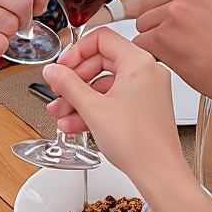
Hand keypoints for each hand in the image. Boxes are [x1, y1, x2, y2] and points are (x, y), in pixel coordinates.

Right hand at [42, 29, 186, 181]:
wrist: (159, 172)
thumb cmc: (138, 142)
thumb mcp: (93, 109)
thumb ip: (68, 85)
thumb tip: (53, 71)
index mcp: (139, 62)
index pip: (101, 39)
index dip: (76, 52)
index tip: (62, 67)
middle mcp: (147, 71)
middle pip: (101, 62)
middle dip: (74, 81)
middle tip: (58, 92)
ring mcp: (147, 90)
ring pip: (105, 84)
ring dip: (80, 98)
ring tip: (61, 113)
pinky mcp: (145, 106)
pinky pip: (114, 99)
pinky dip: (94, 108)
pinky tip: (75, 124)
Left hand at [132, 0, 211, 99]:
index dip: (164, 4)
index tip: (175, 17)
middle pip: (147, 3)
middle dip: (157, 21)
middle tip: (180, 36)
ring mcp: (173, 12)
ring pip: (142, 23)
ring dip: (154, 37)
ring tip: (180, 47)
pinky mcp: (162, 36)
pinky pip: (140, 42)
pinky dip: (152, 53)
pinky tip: (173, 57)